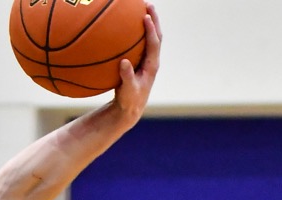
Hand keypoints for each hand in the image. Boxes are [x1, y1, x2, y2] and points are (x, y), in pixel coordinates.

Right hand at [115, 1, 161, 121]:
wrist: (131, 108)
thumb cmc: (129, 100)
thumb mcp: (127, 91)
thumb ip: (126, 77)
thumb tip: (124, 62)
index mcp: (152, 66)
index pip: (154, 44)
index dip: (151, 30)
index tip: (146, 17)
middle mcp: (152, 60)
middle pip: (157, 36)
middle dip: (154, 20)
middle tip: (148, 5)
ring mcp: (147, 60)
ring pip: (150, 38)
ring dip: (148, 23)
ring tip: (142, 8)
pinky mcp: (140, 61)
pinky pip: (140, 43)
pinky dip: (137, 32)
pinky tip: (127, 25)